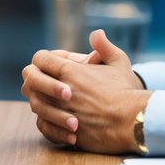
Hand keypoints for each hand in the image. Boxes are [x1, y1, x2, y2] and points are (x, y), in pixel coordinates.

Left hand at [21, 29, 149, 153]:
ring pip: (35, 104)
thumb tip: (96, 33)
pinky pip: (43, 126)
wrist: (134, 120)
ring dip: (40, 102)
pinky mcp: (65, 132)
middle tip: (40, 84)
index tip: (47, 66)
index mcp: (71, 71)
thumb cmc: (126, 90)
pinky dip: (46, 123)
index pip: (40, 59)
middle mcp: (62, 91)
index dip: (41, 61)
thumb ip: (103, 46)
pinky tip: (56, 122)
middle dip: (33, 80)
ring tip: (50, 102)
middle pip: (30, 81)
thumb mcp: (118, 61)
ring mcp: (62, 112)